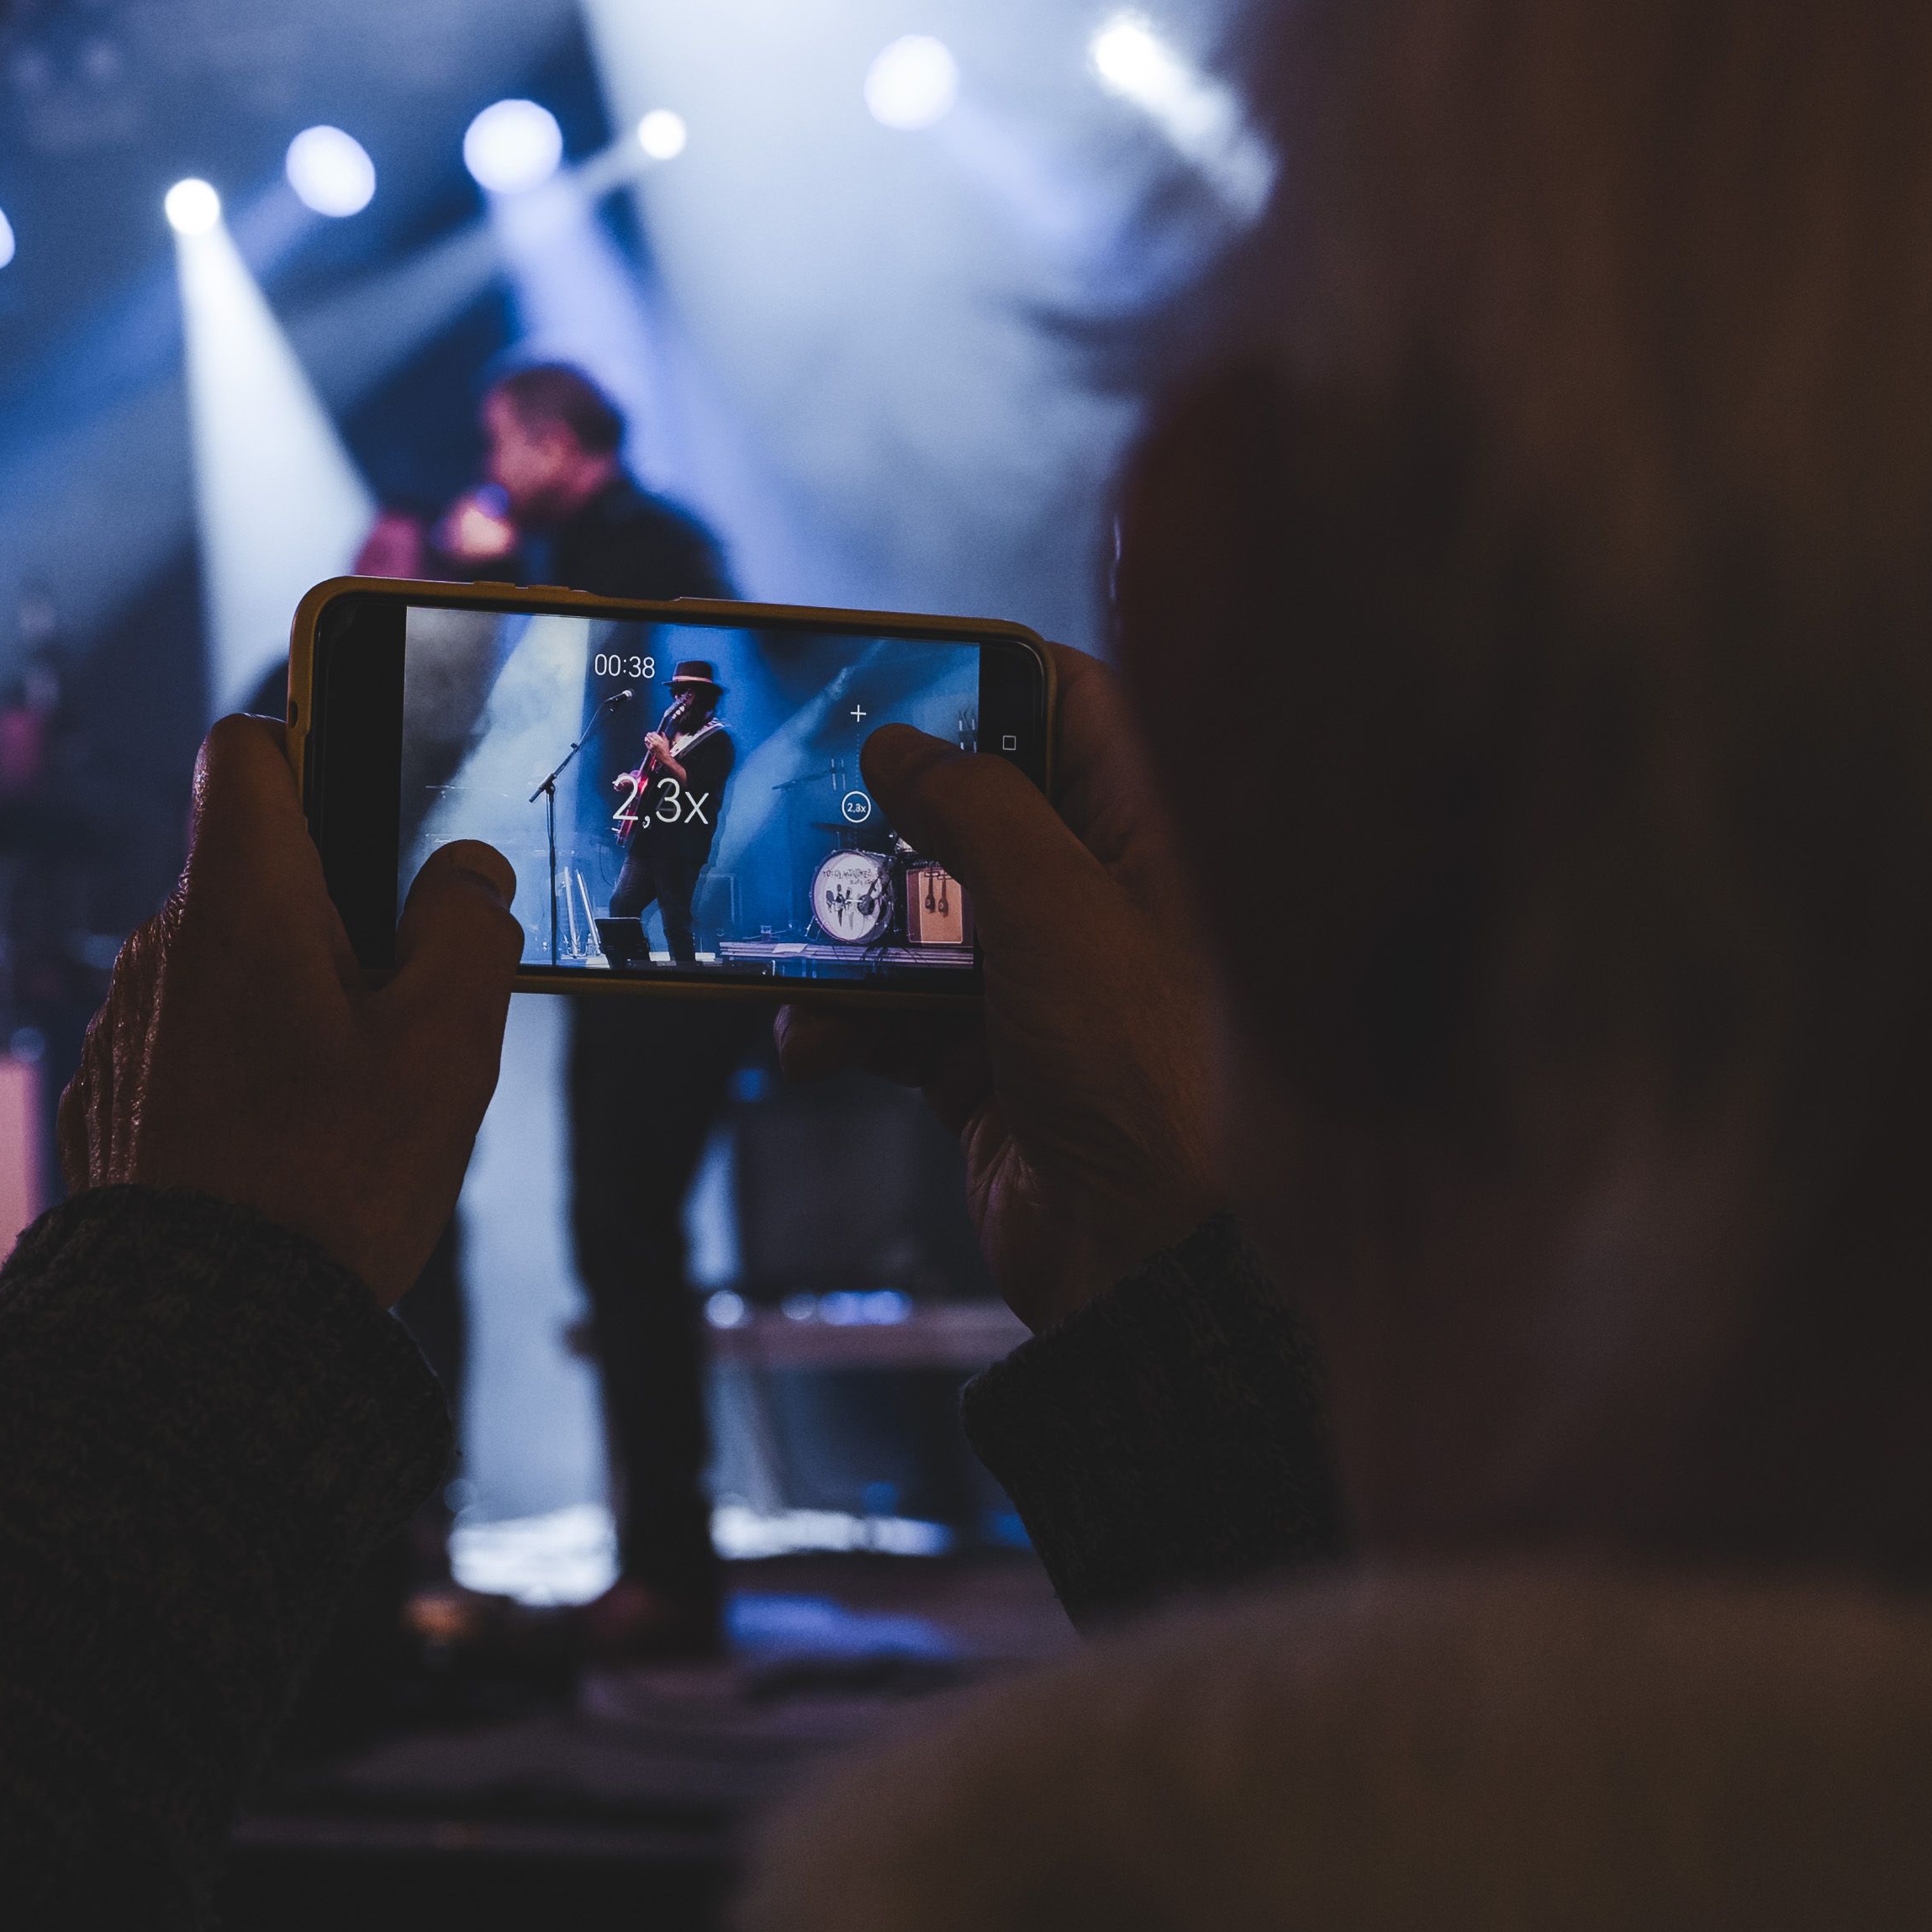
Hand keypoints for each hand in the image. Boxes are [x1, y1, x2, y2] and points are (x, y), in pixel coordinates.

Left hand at [54, 718, 518, 1302]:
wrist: (199, 1328)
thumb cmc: (326, 1183)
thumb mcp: (444, 1045)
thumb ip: (467, 929)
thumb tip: (463, 874)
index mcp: (239, 901)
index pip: (247, 746)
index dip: (314, 743)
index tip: (374, 793)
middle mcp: (161, 943)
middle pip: (251, 865)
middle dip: (332, 903)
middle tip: (402, 991)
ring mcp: (126, 1020)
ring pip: (222, 957)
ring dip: (287, 989)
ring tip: (350, 1085)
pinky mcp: (111, 1092)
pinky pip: (186, 1036)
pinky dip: (239, 1058)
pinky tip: (289, 1134)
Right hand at [776, 645, 1217, 1332]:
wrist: (1148, 1261)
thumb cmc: (1148, 1076)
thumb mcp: (1057, 909)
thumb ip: (976, 807)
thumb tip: (903, 746)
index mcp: (1148, 836)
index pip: (1066, 708)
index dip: (980, 680)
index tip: (887, 670)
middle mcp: (1094, 897)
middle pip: (967, 809)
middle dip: (876, 815)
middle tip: (792, 800)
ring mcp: (1035, 981)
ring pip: (910, 913)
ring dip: (837, 930)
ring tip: (783, 939)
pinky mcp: (983, 1059)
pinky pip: (887, 1012)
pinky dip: (838, 1021)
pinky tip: (810, 1039)